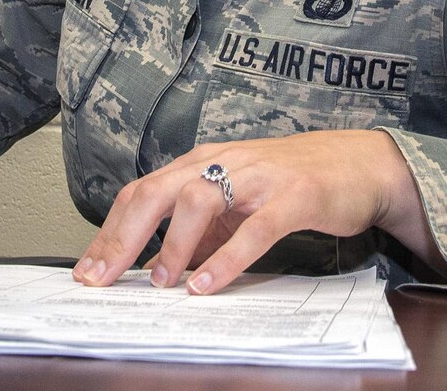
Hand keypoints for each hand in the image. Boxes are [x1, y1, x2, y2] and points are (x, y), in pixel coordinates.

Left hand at [71, 130, 428, 294]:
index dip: (110, 231)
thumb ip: (200, 230)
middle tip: (101, 278)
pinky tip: (207, 285)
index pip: (142, 193)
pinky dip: (226, 259)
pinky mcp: (294, 196)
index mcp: (203, 163)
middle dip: (122, 238)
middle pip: (157, 193)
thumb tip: (158, 268)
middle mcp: (222, 162)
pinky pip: (254, 229)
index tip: (88, 269)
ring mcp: (258, 176)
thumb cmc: (292, 184)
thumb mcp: (236, 204)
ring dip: (173, 245)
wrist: (359, 164)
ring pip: (199, 201)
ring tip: (159, 282)